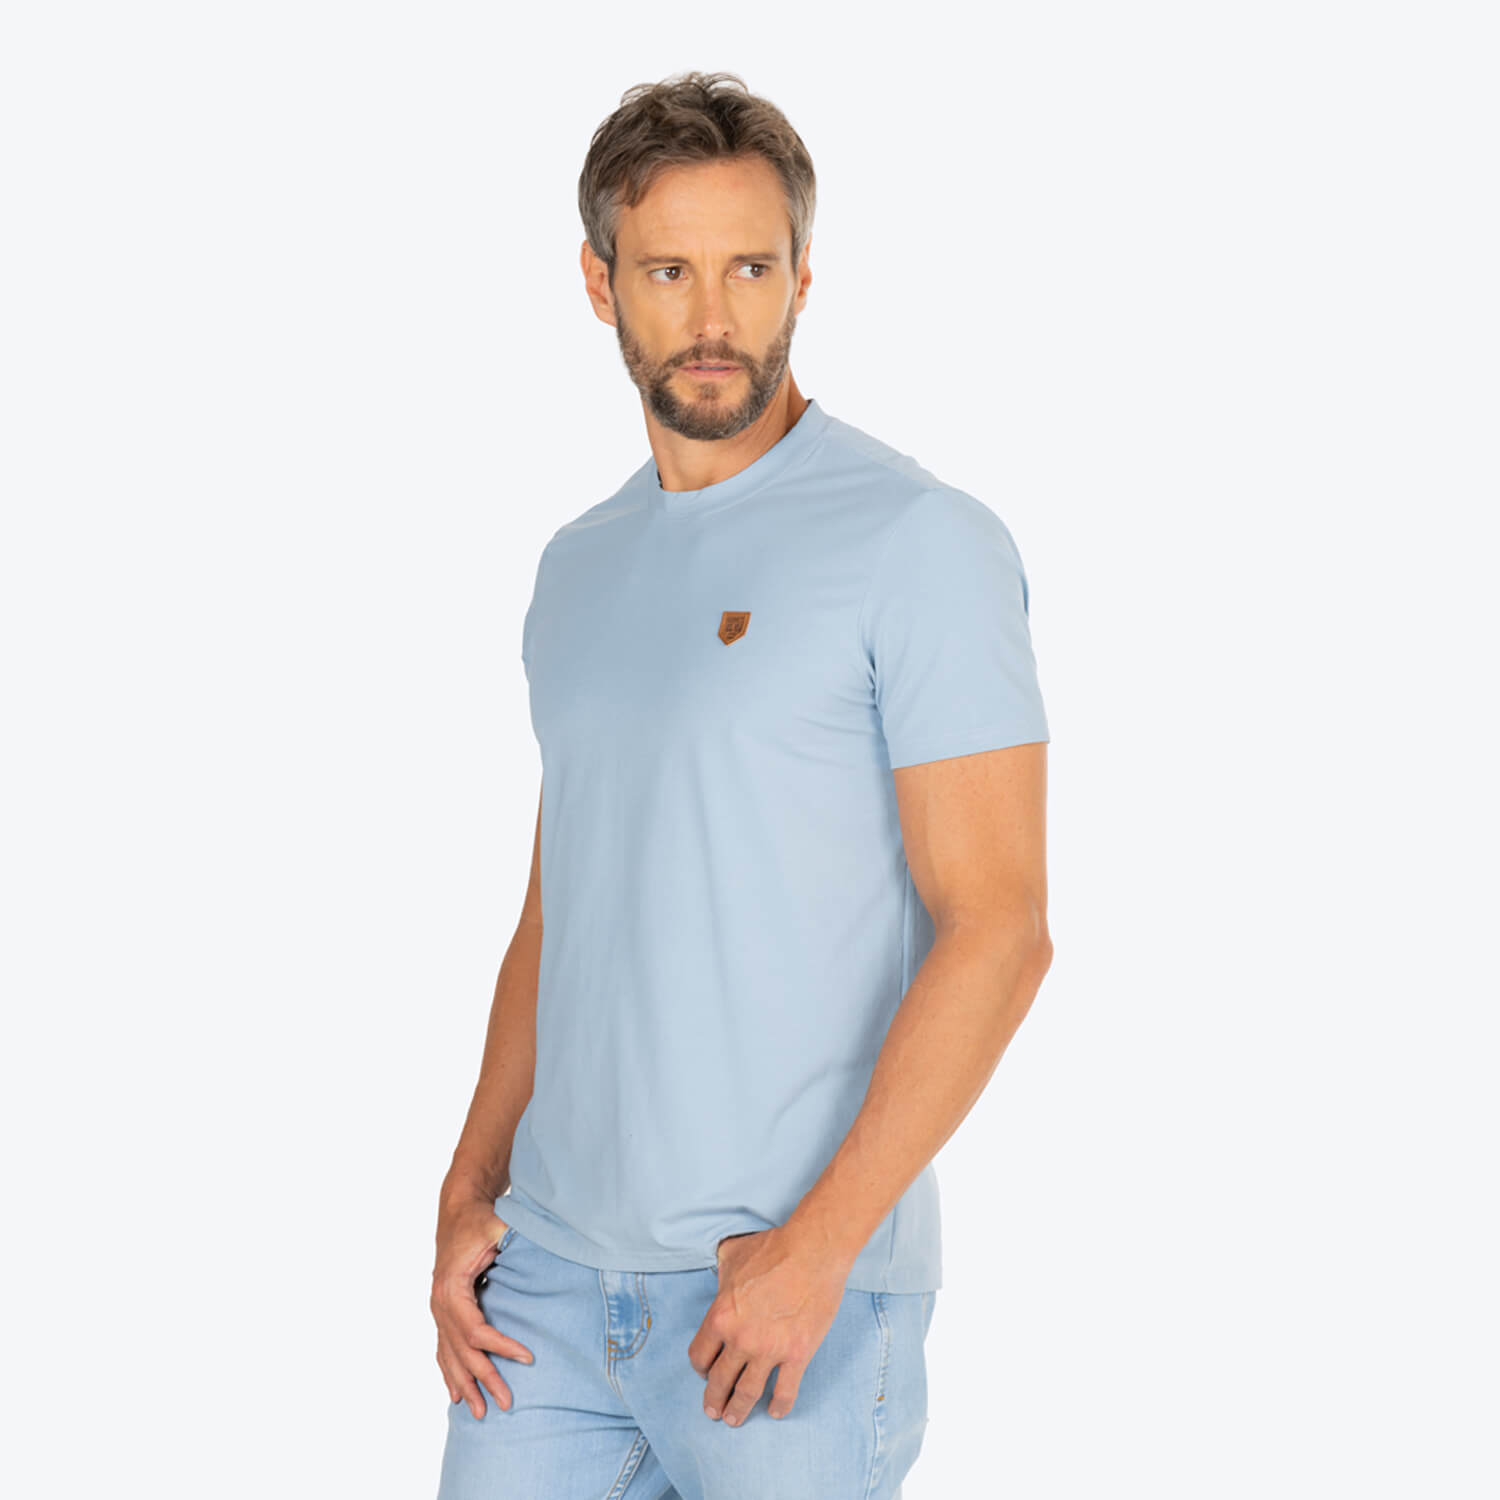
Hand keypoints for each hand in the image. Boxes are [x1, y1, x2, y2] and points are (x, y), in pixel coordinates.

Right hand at [430, 1200, 534, 1418]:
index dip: (500, 1346)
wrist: (458, 1209)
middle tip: (507, 1402)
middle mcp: (440, 1303)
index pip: (475, 1329)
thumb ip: (513, 1241)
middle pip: (462, 1351)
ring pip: (449, 1356)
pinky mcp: (442, 1311)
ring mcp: (438, 1309)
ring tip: (480, 1413)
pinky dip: (449, 1373)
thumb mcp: (497, 1226)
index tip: (527, 1358)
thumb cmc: (479, 1219)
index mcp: (451, 1287)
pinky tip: (456, 1395)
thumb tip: (544, 1250)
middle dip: (485, 1378)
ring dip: (465, 1385)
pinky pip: (443, 1349)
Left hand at [687, 1225, 848, 1426]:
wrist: (812, 1251)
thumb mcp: (732, 1254)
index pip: (700, 1355)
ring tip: (734, 1419)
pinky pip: (785, 1391)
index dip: (700, 1367)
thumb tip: (719, 1274)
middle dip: (714, 1399)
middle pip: (719, 1380)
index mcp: (721, 1316)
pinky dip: (779, 1406)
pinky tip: (776, 1411)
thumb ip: (720, 1270)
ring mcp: (769, 1350)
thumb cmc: (773, 1248)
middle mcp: (740, 1339)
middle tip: (713, 1411)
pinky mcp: (797, 1355)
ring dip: (738, 1410)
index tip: (705, 1372)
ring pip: (747, 1393)